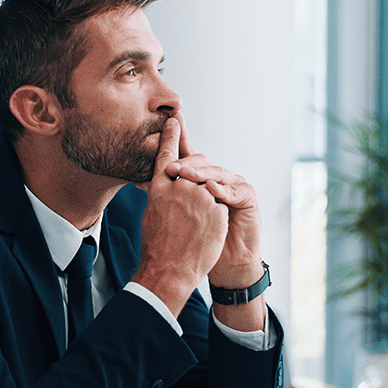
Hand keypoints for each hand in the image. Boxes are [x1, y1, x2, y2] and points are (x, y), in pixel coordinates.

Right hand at [132, 117, 228, 315]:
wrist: (171, 271)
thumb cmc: (157, 248)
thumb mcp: (151, 215)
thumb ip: (161, 195)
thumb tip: (163, 186)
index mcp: (159, 187)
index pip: (166, 155)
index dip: (171, 137)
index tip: (175, 120)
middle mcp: (179, 186)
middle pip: (196, 168)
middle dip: (198, 174)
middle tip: (198, 184)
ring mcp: (200, 196)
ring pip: (210, 186)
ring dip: (210, 198)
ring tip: (200, 219)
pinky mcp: (217, 208)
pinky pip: (221, 202)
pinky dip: (219, 212)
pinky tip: (211, 226)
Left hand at [160, 115, 263, 290]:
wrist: (224, 263)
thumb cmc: (198, 243)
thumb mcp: (179, 216)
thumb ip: (164, 195)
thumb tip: (140, 181)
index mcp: (200, 180)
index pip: (188, 155)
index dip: (178, 138)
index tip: (169, 124)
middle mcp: (216, 179)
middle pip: (201, 161)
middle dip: (185, 162)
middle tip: (170, 167)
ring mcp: (233, 185)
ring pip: (217, 172)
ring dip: (200, 173)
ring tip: (185, 175)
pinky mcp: (247, 197)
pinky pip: (235, 189)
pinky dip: (222, 189)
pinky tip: (210, 189)